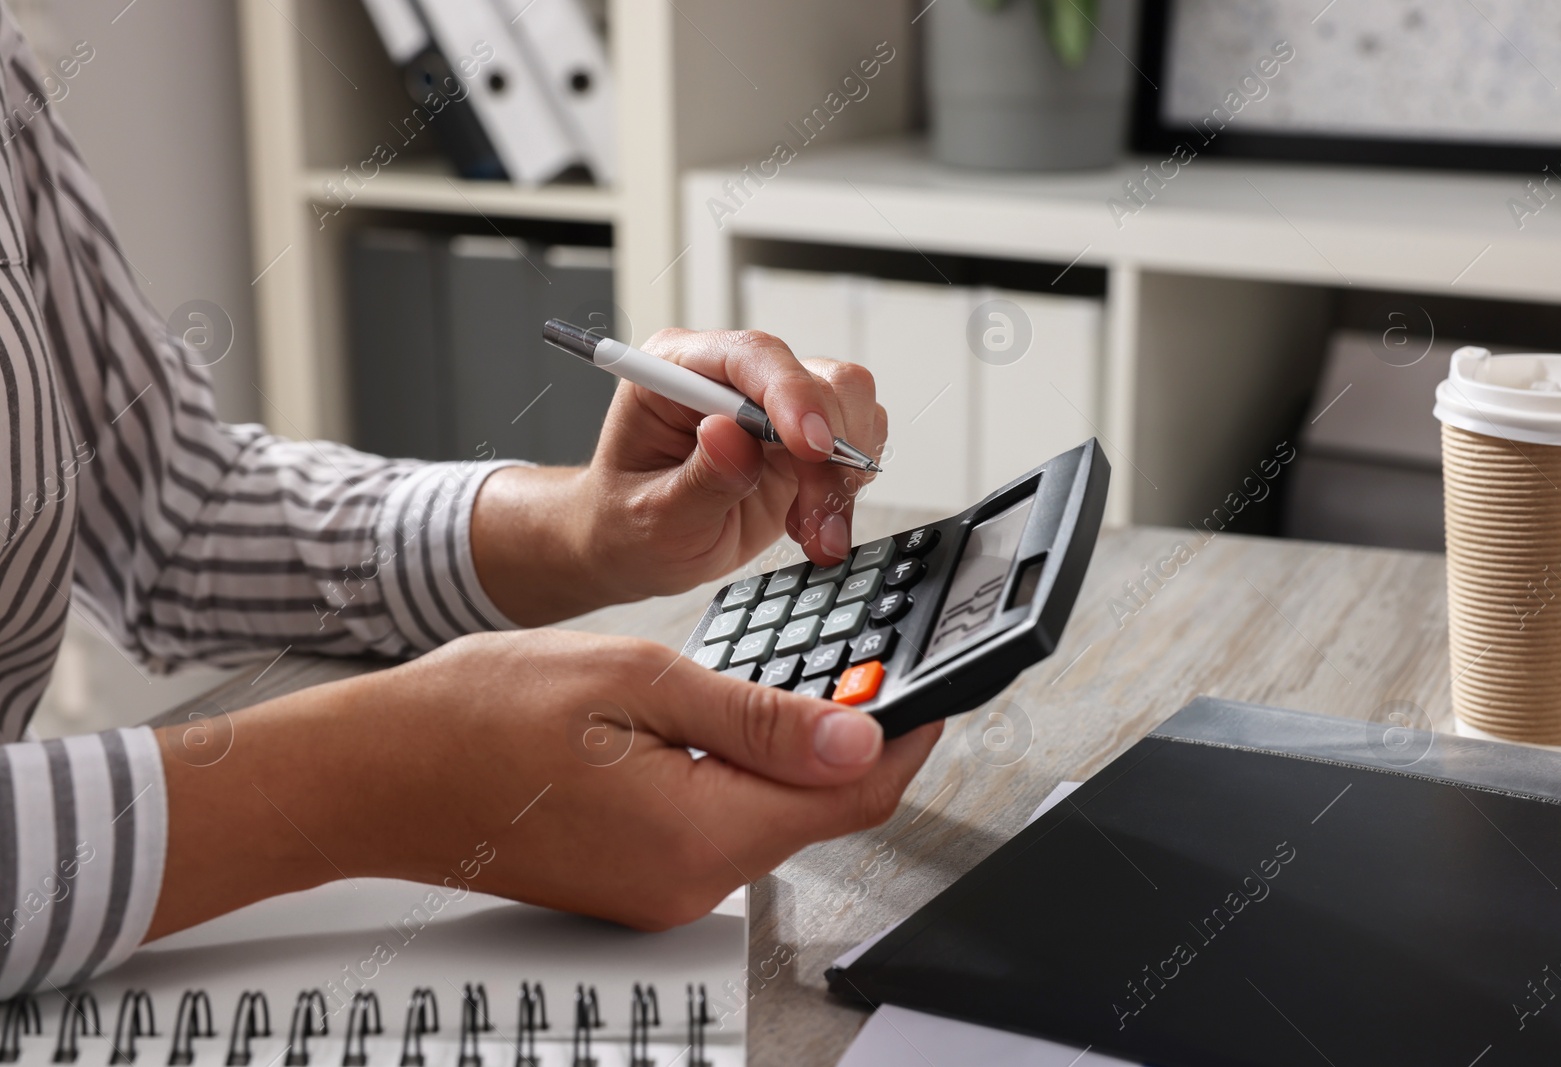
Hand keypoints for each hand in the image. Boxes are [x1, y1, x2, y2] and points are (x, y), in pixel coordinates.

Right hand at [150, 630, 941, 937]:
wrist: (375, 774)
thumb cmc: (478, 713)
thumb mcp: (635, 678)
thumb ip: (756, 718)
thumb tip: (856, 738)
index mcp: (694, 834)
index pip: (849, 801)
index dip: (906, 744)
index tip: (934, 695)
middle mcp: (685, 885)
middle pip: (817, 819)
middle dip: (855, 750)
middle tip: (868, 677)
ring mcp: (658, 893)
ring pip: (771, 825)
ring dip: (798, 764)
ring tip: (801, 694)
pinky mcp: (635, 884)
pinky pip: (721, 832)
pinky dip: (745, 782)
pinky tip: (731, 730)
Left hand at [472, 329, 886, 624]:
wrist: (635, 550)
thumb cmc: (627, 526)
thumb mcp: (652, 517)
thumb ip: (699, 478)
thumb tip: (731, 434)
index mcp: (677, 370)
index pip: (751, 356)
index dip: (791, 395)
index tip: (811, 448)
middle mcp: (730, 378)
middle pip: (817, 378)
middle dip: (827, 452)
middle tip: (813, 515)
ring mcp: (770, 406)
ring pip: (849, 406)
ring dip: (842, 475)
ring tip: (812, 529)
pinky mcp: (799, 440)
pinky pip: (854, 444)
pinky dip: (845, 490)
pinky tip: (813, 525)